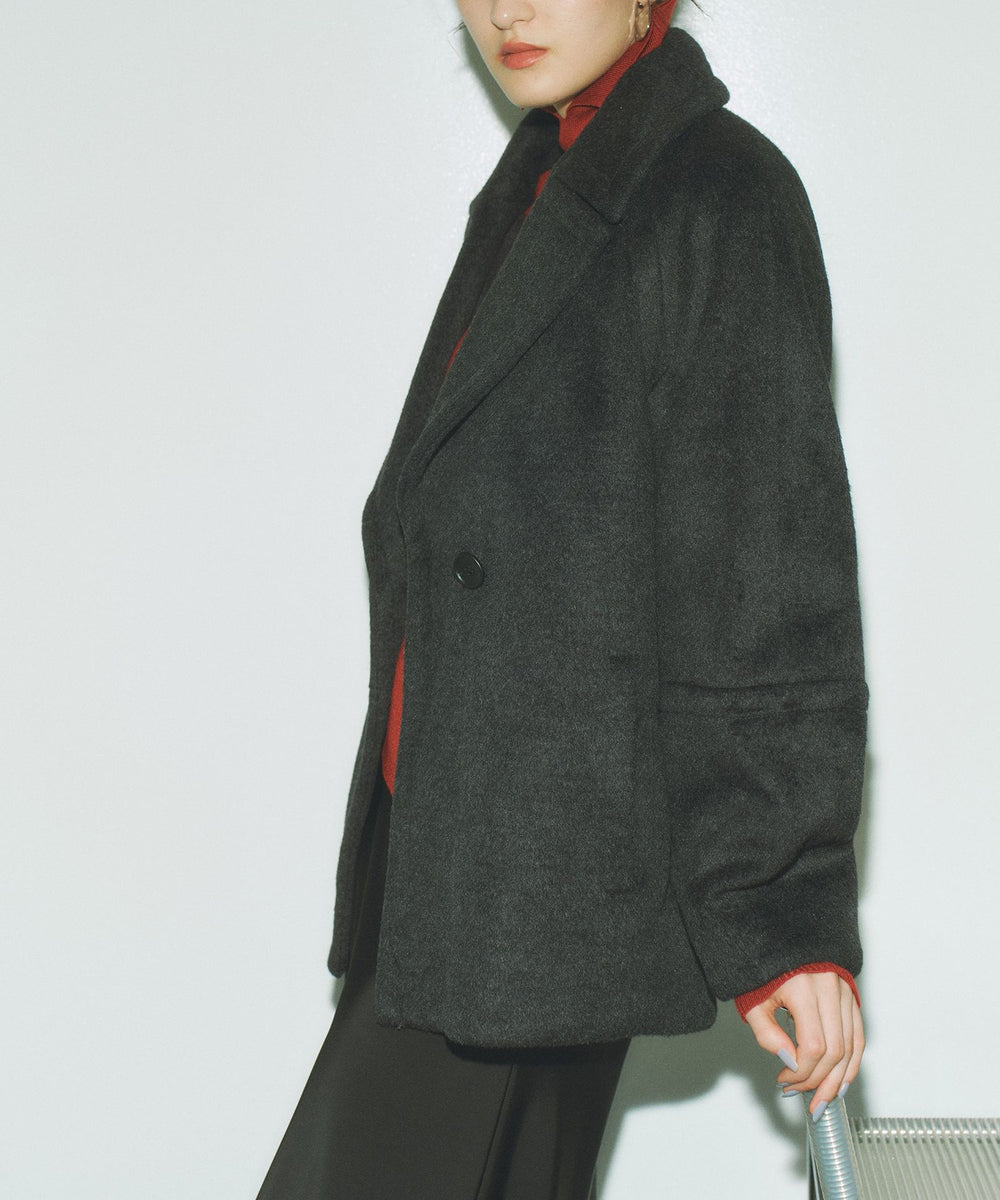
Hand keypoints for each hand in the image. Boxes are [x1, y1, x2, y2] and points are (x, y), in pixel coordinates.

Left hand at [743, 972, 863, 1119]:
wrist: (776, 938)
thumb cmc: (762, 968)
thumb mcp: (753, 1001)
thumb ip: (767, 1034)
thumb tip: (790, 1062)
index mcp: (803, 988)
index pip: (814, 1046)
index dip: (801, 1071)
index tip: (783, 1080)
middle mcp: (828, 989)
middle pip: (835, 1051)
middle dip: (818, 1080)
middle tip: (799, 1094)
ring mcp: (843, 992)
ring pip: (850, 1047)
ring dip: (837, 1080)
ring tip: (821, 1099)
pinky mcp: (849, 996)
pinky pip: (858, 1036)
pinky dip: (852, 1062)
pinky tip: (841, 1081)